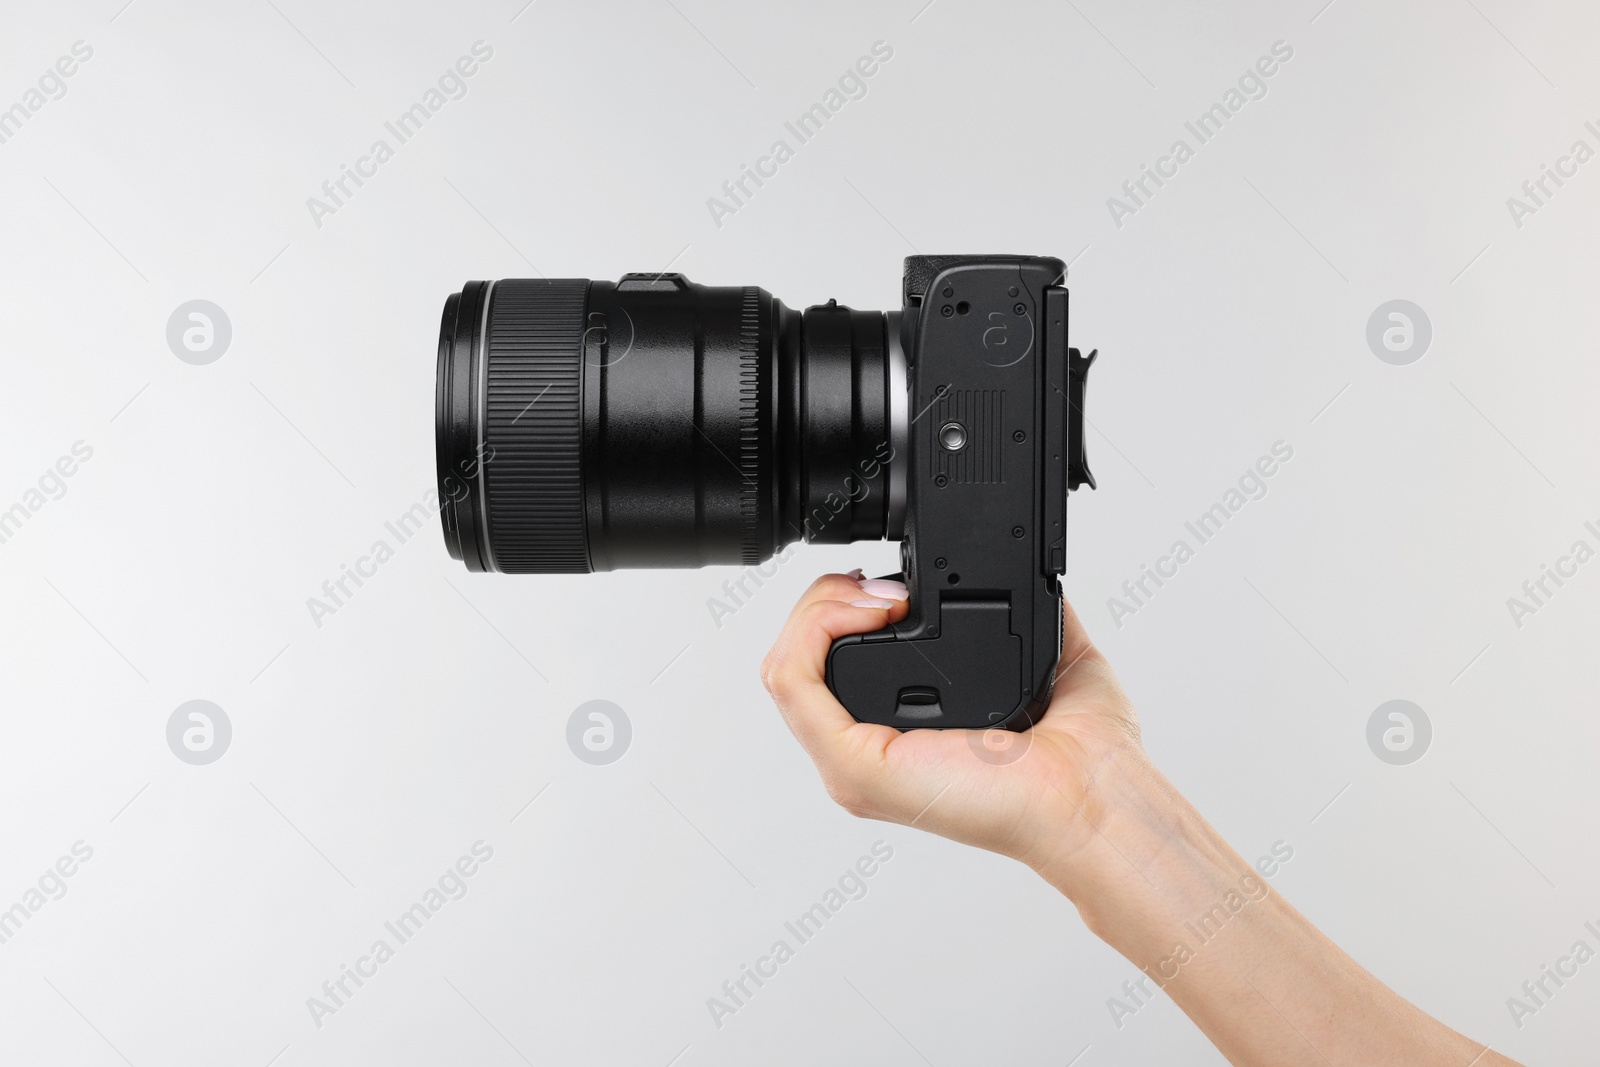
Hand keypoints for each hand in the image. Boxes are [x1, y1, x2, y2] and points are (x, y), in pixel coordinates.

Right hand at [761, 570, 1146, 879]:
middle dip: (826, 599)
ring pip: (784, 665)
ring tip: (876, 596)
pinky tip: (868, 610)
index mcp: (896, 736)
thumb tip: (1011, 562)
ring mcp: (850, 765)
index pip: (827, 663)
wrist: (1094, 796)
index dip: (844, 608)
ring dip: (817, 609)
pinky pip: (792, 680)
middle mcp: (865, 753)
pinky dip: (815, 628)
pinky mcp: (851, 765)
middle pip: (796, 658)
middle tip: (883, 587)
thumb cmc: (1081, 756)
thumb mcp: (1041, 653)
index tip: (892, 585)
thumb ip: (1021, 607)